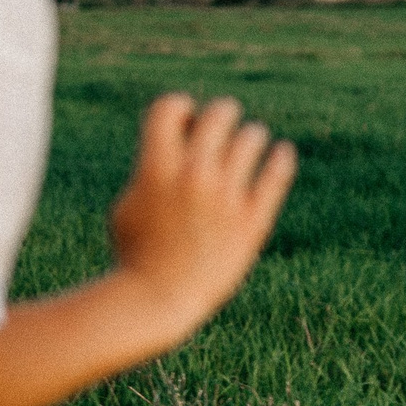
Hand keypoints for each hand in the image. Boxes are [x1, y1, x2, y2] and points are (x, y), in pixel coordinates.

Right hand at [107, 94, 297, 339]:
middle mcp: (194, 176)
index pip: (171, 105)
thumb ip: (148, 169)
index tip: (181, 130)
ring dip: (247, 139)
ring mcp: (227, 197)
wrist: (158, 300)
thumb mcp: (125, 206)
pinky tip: (277, 156)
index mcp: (157, 168)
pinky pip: (278, 171)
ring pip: (253, 136)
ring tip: (241, 156)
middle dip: (218, 118)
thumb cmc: (136, 253)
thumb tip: (175, 142)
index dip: (177, 110)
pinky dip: (280, 157)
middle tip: (216, 137)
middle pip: (220, 112)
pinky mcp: (253, 220)